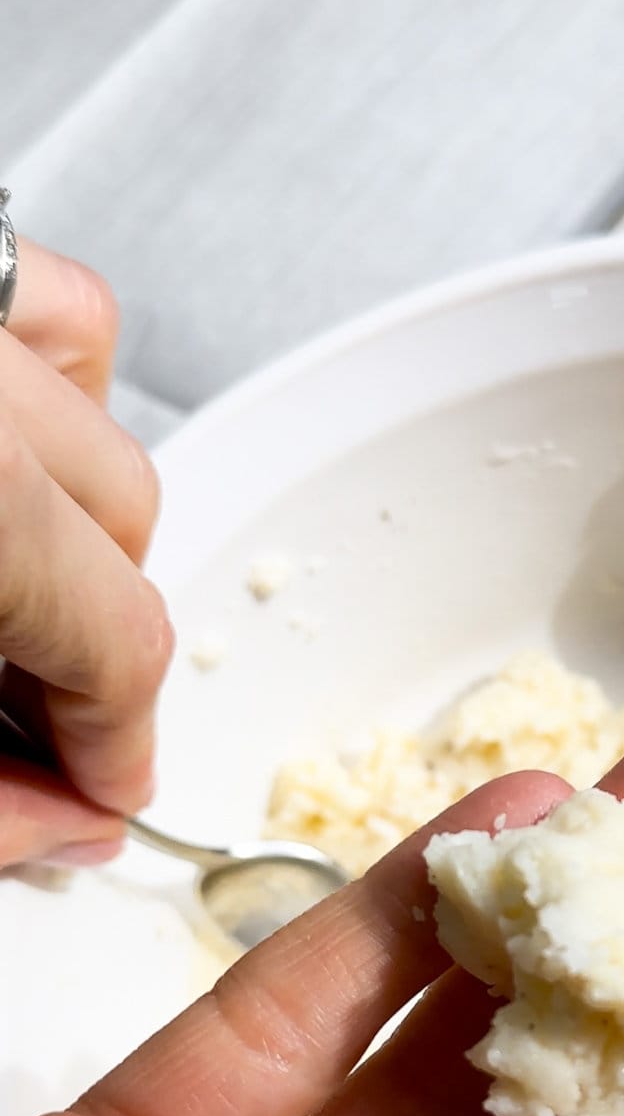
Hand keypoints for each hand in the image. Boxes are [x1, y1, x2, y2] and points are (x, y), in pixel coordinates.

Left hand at [0, 240, 171, 867]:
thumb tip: (65, 822)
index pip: (117, 637)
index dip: (114, 744)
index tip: (97, 786)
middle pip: (120, 521)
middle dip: (83, 639)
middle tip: (27, 714)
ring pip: (91, 386)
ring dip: (71, 497)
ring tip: (9, 574)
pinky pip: (33, 294)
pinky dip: (38, 374)